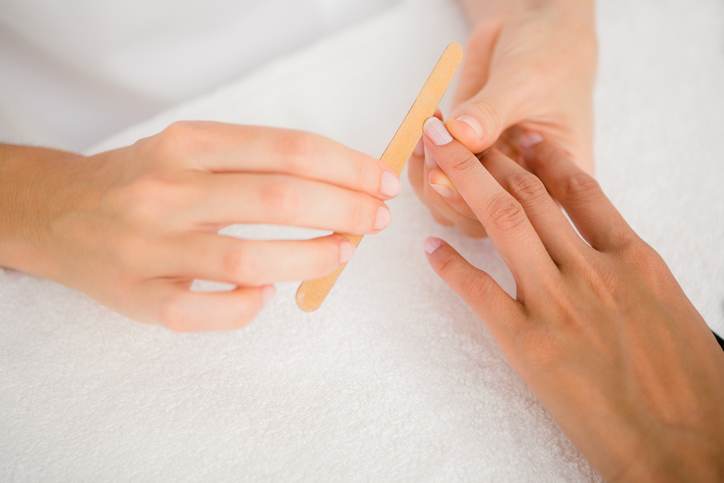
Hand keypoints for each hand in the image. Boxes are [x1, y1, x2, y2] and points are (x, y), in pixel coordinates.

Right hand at [0, 122, 399, 330]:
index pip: (287, 150)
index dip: (346, 167)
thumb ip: (255, 161)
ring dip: (312, 258)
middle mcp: (167, 190)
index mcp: (186, 144)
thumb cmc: (142, 180)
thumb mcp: (190, 148)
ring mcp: (149, 247)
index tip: (380, 181)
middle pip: (279, 199)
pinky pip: (206, 313)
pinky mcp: (138, 298)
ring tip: (343, 252)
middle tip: (376, 219)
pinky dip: (249, 307)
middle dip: (345, 209)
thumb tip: (341, 184)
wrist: (57, 213)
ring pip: (248, 261)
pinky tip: (268, 295)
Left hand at [409, 0, 595, 235]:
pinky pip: (435, 184)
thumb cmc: (548, 55)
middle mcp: (526, 191)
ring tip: (426, 129)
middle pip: (479, 220)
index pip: (520, 213)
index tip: (445, 170)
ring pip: (450, 208)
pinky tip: (423, 128)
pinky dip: (422, 161)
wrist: (534, 30)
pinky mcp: (464, 167)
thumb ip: (492, 110)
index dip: (481, 200)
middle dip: (447, 187)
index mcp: (562, 182)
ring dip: (428, 175)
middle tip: (430, 141)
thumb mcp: (526, 79)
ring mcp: (492, 179)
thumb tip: (460, 134)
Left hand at [421, 117, 723, 481]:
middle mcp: (592, 270)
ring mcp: (558, 304)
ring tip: (436, 159)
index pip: (580, 187)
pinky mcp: (528, 344)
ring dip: (465, 185)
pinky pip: (479, 292)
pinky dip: (450, 266)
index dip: (544, 155)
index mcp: (632, 258)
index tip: (519, 134)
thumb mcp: (668, 307)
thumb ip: (631, 272)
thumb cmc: (690, 385)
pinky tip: (429, 247)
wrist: (687, 447)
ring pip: (504, 224)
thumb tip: (606, 252)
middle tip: (455, 130)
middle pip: (531, 195)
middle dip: (489, 156)